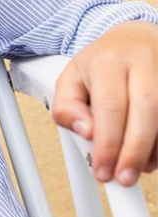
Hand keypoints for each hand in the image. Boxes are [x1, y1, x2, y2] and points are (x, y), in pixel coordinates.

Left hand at [52, 22, 157, 184]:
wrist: (134, 38)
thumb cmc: (101, 64)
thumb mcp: (70, 80)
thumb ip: (67, 109)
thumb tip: (85, 132)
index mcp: (108, 60)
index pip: (110, 106)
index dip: (108, 144)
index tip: (103, 171)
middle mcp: (142, 60)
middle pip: (146, 109)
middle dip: (135, 150)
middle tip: (125, 178)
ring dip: (154, 148)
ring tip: (140, 168)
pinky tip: (154, 154)